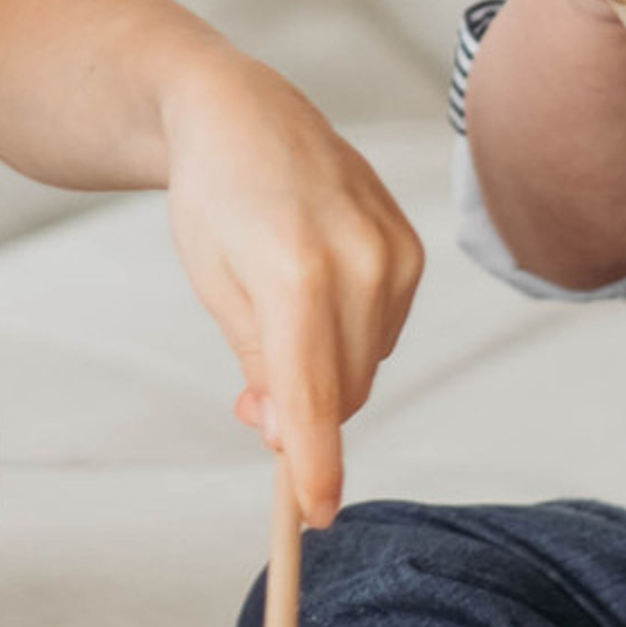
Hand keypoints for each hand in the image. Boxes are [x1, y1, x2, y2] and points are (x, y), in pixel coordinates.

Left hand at [156, 52, 423, 527]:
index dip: (316, 464)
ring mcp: (394, 251)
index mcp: (295, 272)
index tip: (315, 515)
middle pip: (345, 391)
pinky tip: (313, 289)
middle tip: (249, 401)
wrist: (241, 111)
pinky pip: (386, 331)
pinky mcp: (413, 247)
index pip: (313, 394)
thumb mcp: (216, 286)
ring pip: (369, 366)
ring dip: (327, 374)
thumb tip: (290, 439)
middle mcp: (359, 261)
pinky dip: (350, 335)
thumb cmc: (213, 197)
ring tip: (275, 320)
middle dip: (304, 416)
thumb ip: (260, 365)